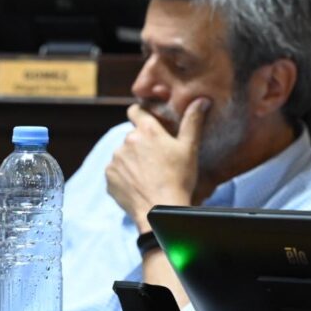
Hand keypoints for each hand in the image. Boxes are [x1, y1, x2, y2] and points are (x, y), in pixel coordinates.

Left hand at [105, 98, 211, 231]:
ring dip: (132, 161)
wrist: (159, 210)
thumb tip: (201, 100)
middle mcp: (127, 140)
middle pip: (133, 137)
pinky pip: (116, 172)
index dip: (141, 114)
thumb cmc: (178, 178)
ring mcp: (116, 159)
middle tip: (157, 160)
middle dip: (142, 144)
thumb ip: (193, 121)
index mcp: (147, 130)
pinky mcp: (109, 177)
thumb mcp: (190, 148)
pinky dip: (125, 177)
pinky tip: (139, 185)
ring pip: (124, 155)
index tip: (147, 122)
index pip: (135, 110)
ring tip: (149, 176)